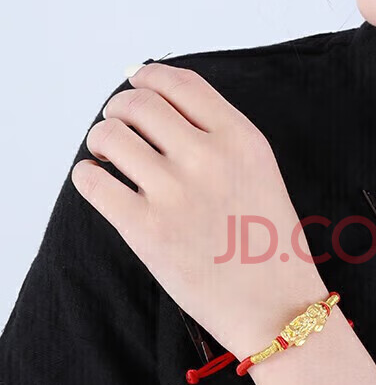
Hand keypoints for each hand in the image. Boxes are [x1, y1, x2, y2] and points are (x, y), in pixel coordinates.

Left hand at [70, 62, 328, 358]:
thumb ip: (219, 140)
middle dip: (120, 110)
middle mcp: (208, 158)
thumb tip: (159, 111)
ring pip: (108, 136)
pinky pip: (92, 181)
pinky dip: (88, 176)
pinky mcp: (146, 230)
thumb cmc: (272, 247)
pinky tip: (101, 184)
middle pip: (137, 103)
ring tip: (109, 157)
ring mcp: (175, 194)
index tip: (138, 84)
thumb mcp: (261, 175)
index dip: (149, 77)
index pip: (179, 82)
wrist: (278, 307)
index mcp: (242, 140)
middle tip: (120, 126)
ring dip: (101, 141)